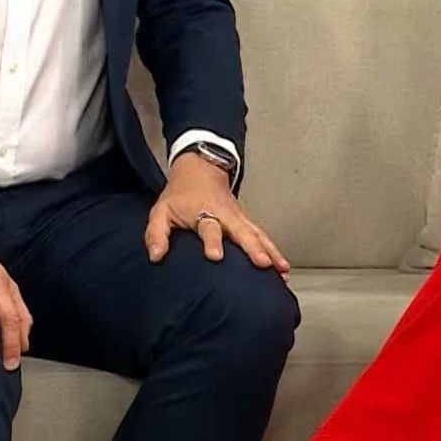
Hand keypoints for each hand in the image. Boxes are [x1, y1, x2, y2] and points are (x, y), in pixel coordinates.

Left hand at [146, 154, 291, 282]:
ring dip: (270, 251)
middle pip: (242, 232)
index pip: (208, 228)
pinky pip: (263, 237)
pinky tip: (283, 268)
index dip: (212, 241)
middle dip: (253, 247)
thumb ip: (156, 233)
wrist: (199, 169)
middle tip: (262, 263)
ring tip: (282, 271)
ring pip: (258, 235)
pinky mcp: (246, 222)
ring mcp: (239, 219)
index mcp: (203, 212)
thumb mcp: (161, 211)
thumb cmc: (179, 195)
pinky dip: (275, 251)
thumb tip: (156, 257)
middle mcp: (225, 216)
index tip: (215, 256)